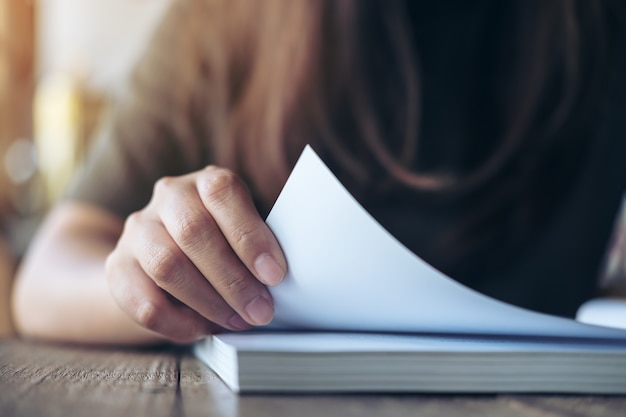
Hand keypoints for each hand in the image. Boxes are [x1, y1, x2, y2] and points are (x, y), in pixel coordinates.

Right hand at [105, 166, 285, 342]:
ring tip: (237, 321)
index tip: (274, 275)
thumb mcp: (242, 231)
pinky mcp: (117, 266)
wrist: (163, 253)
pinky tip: (203, 328)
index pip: (223, 193)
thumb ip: (257, 245)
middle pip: (194, 232)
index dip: (250, 236)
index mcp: (206, 181)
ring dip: (208, 301)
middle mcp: (169, 196)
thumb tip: (275, 280)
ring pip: (167, 265)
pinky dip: (179, 322)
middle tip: (260, 310)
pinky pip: (144, 302)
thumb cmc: (221, 242)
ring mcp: (138, 229)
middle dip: (233, 280)